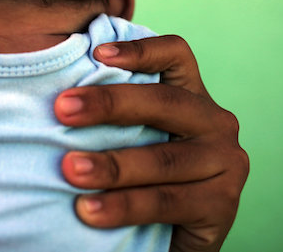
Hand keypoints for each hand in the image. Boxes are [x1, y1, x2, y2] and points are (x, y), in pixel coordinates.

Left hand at [55, 35, 248, 251]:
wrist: (172, 239)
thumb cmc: (142, 178)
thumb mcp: (135, 138)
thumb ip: (116, 116)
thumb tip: (57, 98)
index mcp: (192, 96)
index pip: (175, 55)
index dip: (140, 49)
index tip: (97, 54)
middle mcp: (215, 122)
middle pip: (164, 101)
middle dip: (110, 103)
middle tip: (63, 110)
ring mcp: (225, 162)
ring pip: (163, 158)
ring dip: (112, 165)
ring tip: (70, 170)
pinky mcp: (223, 204)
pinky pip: (167, 201)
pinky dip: (125, 206)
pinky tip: (90, 210)